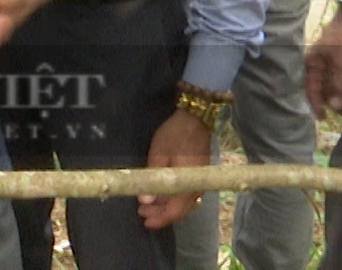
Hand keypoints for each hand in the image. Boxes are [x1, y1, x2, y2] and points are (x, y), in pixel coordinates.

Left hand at [138, 109, 212, 229]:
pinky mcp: (198, 175)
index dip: (160, 219)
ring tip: (147, 206)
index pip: (175, 211)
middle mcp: (197, 188)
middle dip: (161, 214)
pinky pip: (186, 194)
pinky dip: (173, 198)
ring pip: (183, 203)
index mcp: (188, 185)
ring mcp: (199, 182)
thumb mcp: (159, 154)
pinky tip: (161, 195)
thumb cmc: (174, 135)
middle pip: (180, 210)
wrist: (194, 119)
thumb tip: (145, 201)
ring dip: (166, 207)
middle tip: (142, 213)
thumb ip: (153, 178)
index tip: (145, 222)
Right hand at [306, 5, 341, 118]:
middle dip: (334, 101)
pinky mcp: (341, 59)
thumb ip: (337, 85)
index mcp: (312, 63)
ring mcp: (329, 61)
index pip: (310, 88)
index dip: (315, 104)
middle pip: (323, 88)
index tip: (323, 118)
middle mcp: (318, 63)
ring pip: (334, 83)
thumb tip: (334, 105)